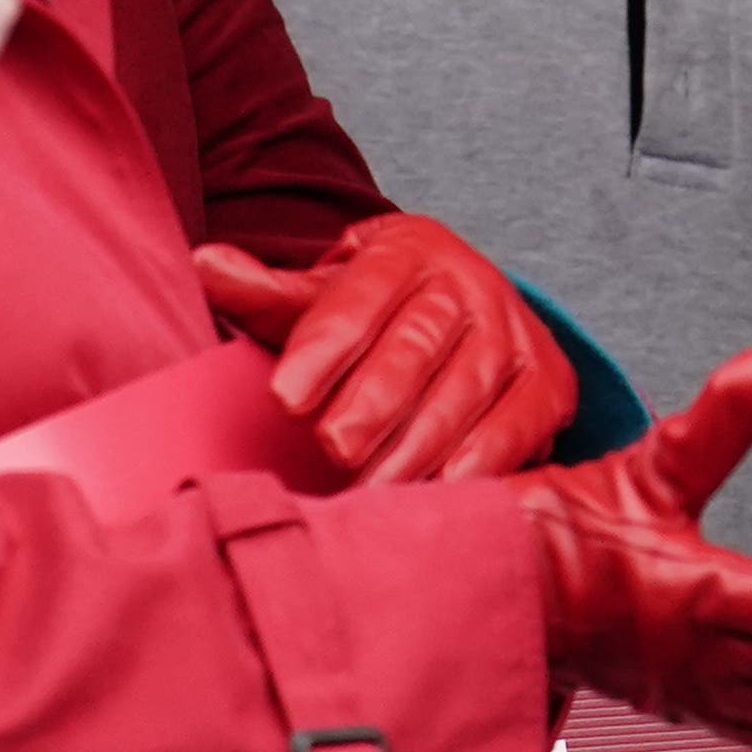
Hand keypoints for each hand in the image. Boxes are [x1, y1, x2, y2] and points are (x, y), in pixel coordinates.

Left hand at [191, 214, 578, 482]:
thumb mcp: (325, 296)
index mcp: (408, 251)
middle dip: (370, 406)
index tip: (284, 400)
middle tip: (331, 450)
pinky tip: (433, 499)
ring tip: (367, 492)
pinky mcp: (548, 385)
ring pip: (460, 396)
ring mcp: (514, 334)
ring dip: (412, 451)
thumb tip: (202, 263)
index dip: (321, 351)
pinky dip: (473, 470)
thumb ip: (267, 292)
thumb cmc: (381, 315)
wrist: (470, 310)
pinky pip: (510, 432)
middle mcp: (470, 283)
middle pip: (413, 351)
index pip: (359, 302)